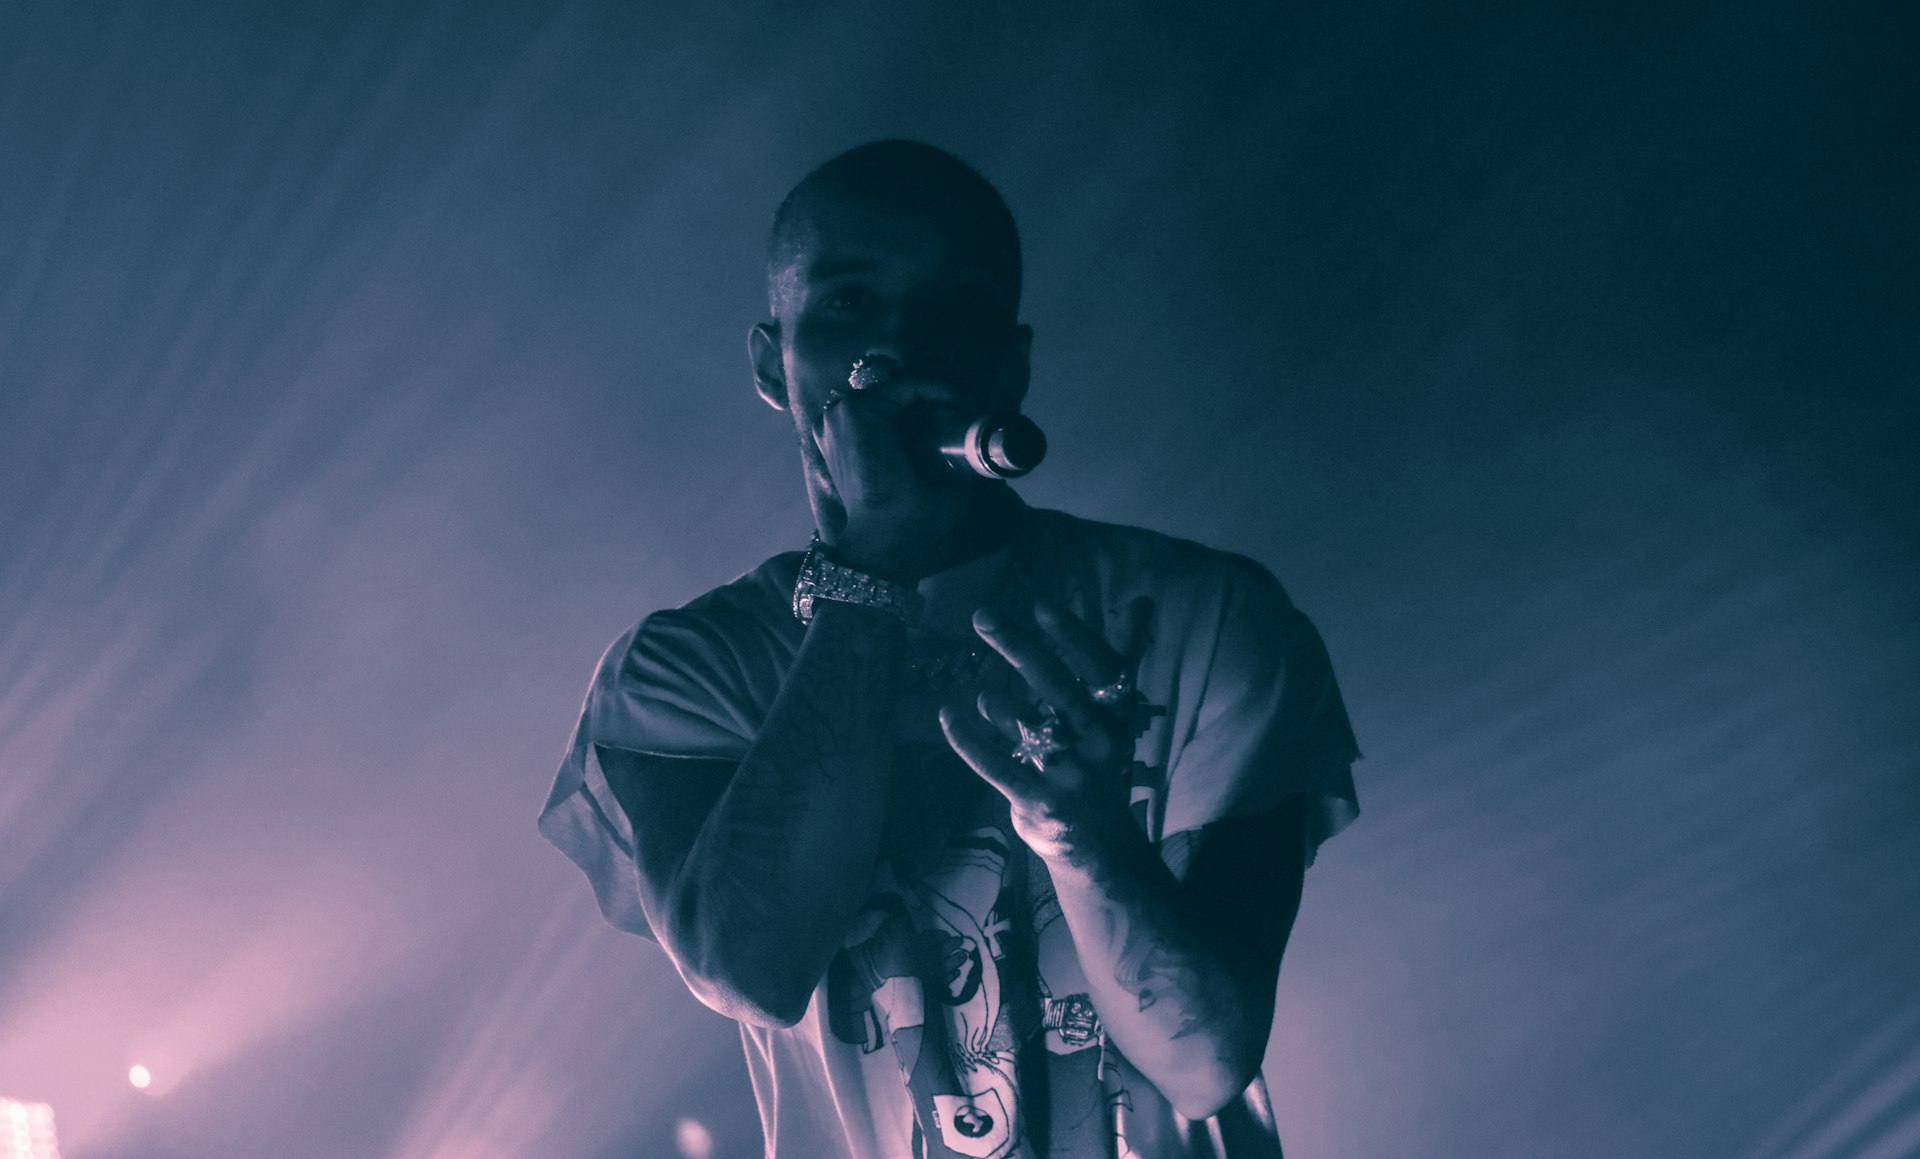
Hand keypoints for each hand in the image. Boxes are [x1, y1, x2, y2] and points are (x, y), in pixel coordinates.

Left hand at [813, 372, 970, 576]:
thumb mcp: (950, 491)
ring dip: (905, 402)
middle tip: (955, 409)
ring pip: (875, 396)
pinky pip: (860, 410)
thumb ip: (971, 460)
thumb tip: (991, 438)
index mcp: (864, 420)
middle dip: (925, 395)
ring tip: (935, 416)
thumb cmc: (911, 520)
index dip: (941, 388)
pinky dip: (885, 413)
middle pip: (890, 387)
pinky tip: (909, 427)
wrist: (874, 545)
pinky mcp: (824, 435)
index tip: (965, 403)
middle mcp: (840, 414)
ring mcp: (827, 424)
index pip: (908, 384)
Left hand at [938, 597, 1153, 858]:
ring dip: (998, 704)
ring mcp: (1065, 774)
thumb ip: (1123, 655)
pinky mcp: (1035, 801)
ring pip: (1026, 727)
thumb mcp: (1116, 712)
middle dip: (1020, 648)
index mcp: (1117, 716)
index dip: (1074, 637)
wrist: (1099, 843)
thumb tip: (1142, 601)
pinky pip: (995, 765)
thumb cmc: (1101, 759)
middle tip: (983, 615)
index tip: (1043, 605)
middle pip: (1058, 688)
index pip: (1102, 669)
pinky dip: (967, 739)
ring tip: (984, 695)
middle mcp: (1096, 743)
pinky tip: (947, 713)